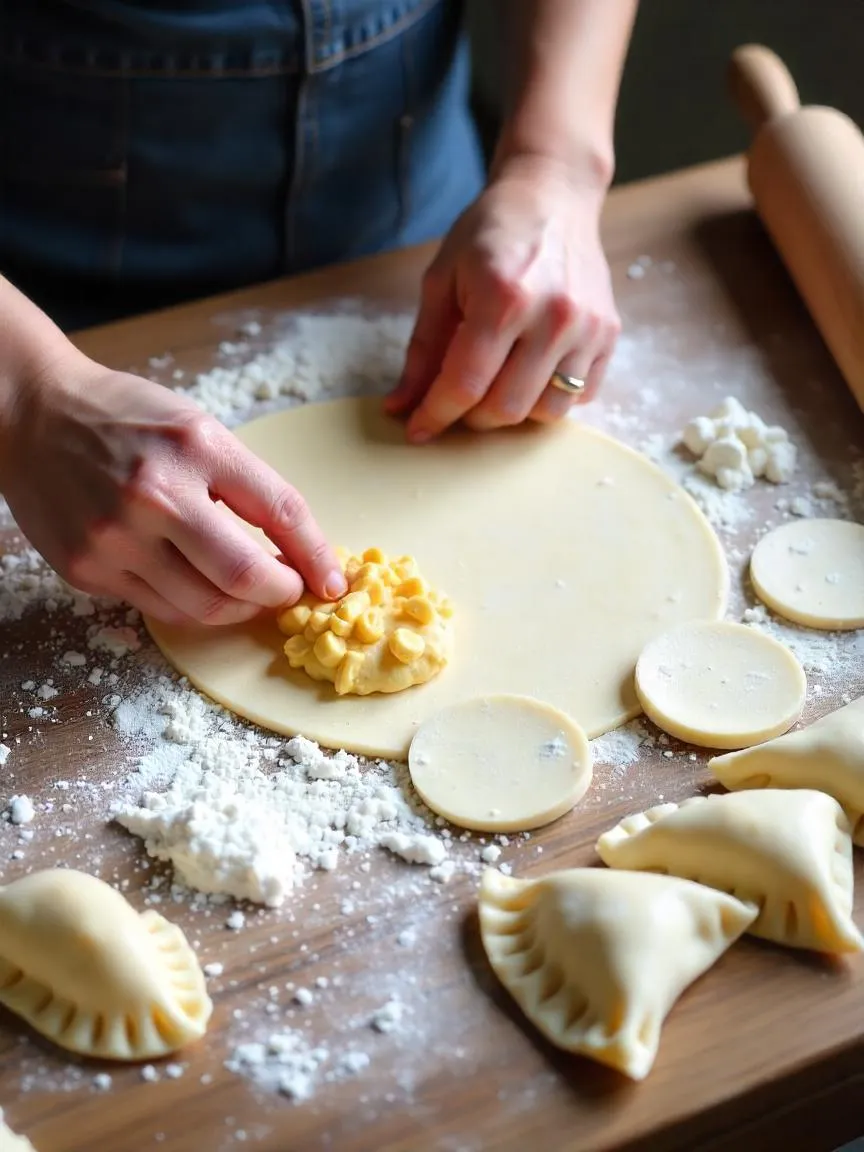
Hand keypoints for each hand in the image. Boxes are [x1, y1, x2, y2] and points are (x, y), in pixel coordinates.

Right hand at [0, 352, 345, 624]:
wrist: (32, 415)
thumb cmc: (125, 418)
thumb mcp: (197, 428)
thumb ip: (244, 485)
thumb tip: (297, 550)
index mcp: (196, 447)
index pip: (281, 512)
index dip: (317, 556)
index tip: (331, 580)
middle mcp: (155, 494)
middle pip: (245, 577)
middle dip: (281, 593)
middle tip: (289, 591)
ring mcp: (115, 537)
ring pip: (204, 608)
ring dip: (240, 608)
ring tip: (247, 593)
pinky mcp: (87, 569)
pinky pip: (159, 609)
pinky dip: (192, 606)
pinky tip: (198, 586)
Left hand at [386, 156, 619, 439]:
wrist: (554, 195)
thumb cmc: (491, 232)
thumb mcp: (442, 279)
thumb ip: (423, 348)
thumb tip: (400, 405)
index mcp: (503, 298)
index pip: (465, 384)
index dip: (436, 415)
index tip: (417, 430)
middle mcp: (553, 317)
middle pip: (505, 408)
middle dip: (471, 418)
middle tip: (457, 400)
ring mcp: (588, 328)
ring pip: (545, 412)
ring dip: (512, 412)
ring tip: (495, 386)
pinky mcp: (610, 334)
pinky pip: (579, 397)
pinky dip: (549, 399)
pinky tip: (529, 373)